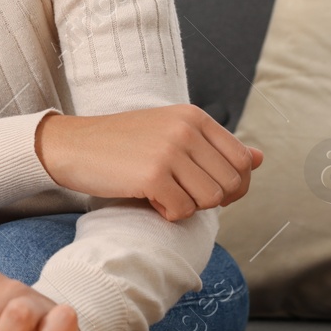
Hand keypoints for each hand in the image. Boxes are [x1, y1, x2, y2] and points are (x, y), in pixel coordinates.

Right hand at [35, 104, 263, 221]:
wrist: (71, 145)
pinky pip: (182, 210)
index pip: (243, 161)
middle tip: (181, 194)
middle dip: (211, 200)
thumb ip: (214, 146)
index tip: (206, 188)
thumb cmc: (120, 143)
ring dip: (188, 206)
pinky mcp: (152, 174)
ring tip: (162, 193)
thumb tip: (259, 159)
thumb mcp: (170, 133)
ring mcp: (170, 151)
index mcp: (194, 117)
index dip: (233, 185)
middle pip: (231, 184)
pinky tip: (147, 198)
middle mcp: (186, 129)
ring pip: (210, 200)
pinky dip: (167, 213)